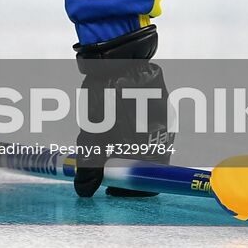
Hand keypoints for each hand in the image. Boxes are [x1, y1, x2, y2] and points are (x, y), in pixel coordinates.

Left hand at [72, 24, 172, 197]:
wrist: (118, 56)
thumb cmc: (106, 97)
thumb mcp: (93, 135)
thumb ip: (91, 165)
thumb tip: (83, 191)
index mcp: (154, 148)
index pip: (148, 182)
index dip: (128, 189)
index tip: (110, 188)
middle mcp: (164, 134)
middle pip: (144, 163)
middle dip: (121, 165)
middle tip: (99, 160)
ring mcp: (163, 116)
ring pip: (142, 141)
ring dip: (122, 144)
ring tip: (101, 134)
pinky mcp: (157, 100)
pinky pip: (144, 122)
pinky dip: (127, 126)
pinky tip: (110, 117)